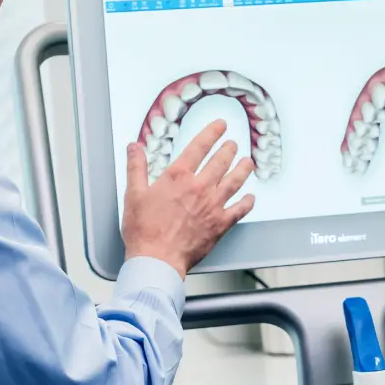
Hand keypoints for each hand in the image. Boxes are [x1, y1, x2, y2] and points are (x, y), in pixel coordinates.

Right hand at [122, 120, 256, 277]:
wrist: (157, 259)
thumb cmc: (144, 230)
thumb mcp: (134, 194)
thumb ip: (136, 167)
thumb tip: (134, 147)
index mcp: (178, 176)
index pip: (199, 146)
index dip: (212, 133)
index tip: (220, 126)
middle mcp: (199, 187)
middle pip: (221, 161)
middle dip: (229, 150)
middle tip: (233, 144)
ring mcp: (213, 205)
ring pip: (234, 181)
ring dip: (243, 170)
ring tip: (248, 163)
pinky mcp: (220, 224)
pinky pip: (239, 210)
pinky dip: (247, 202)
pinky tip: (251, 198)